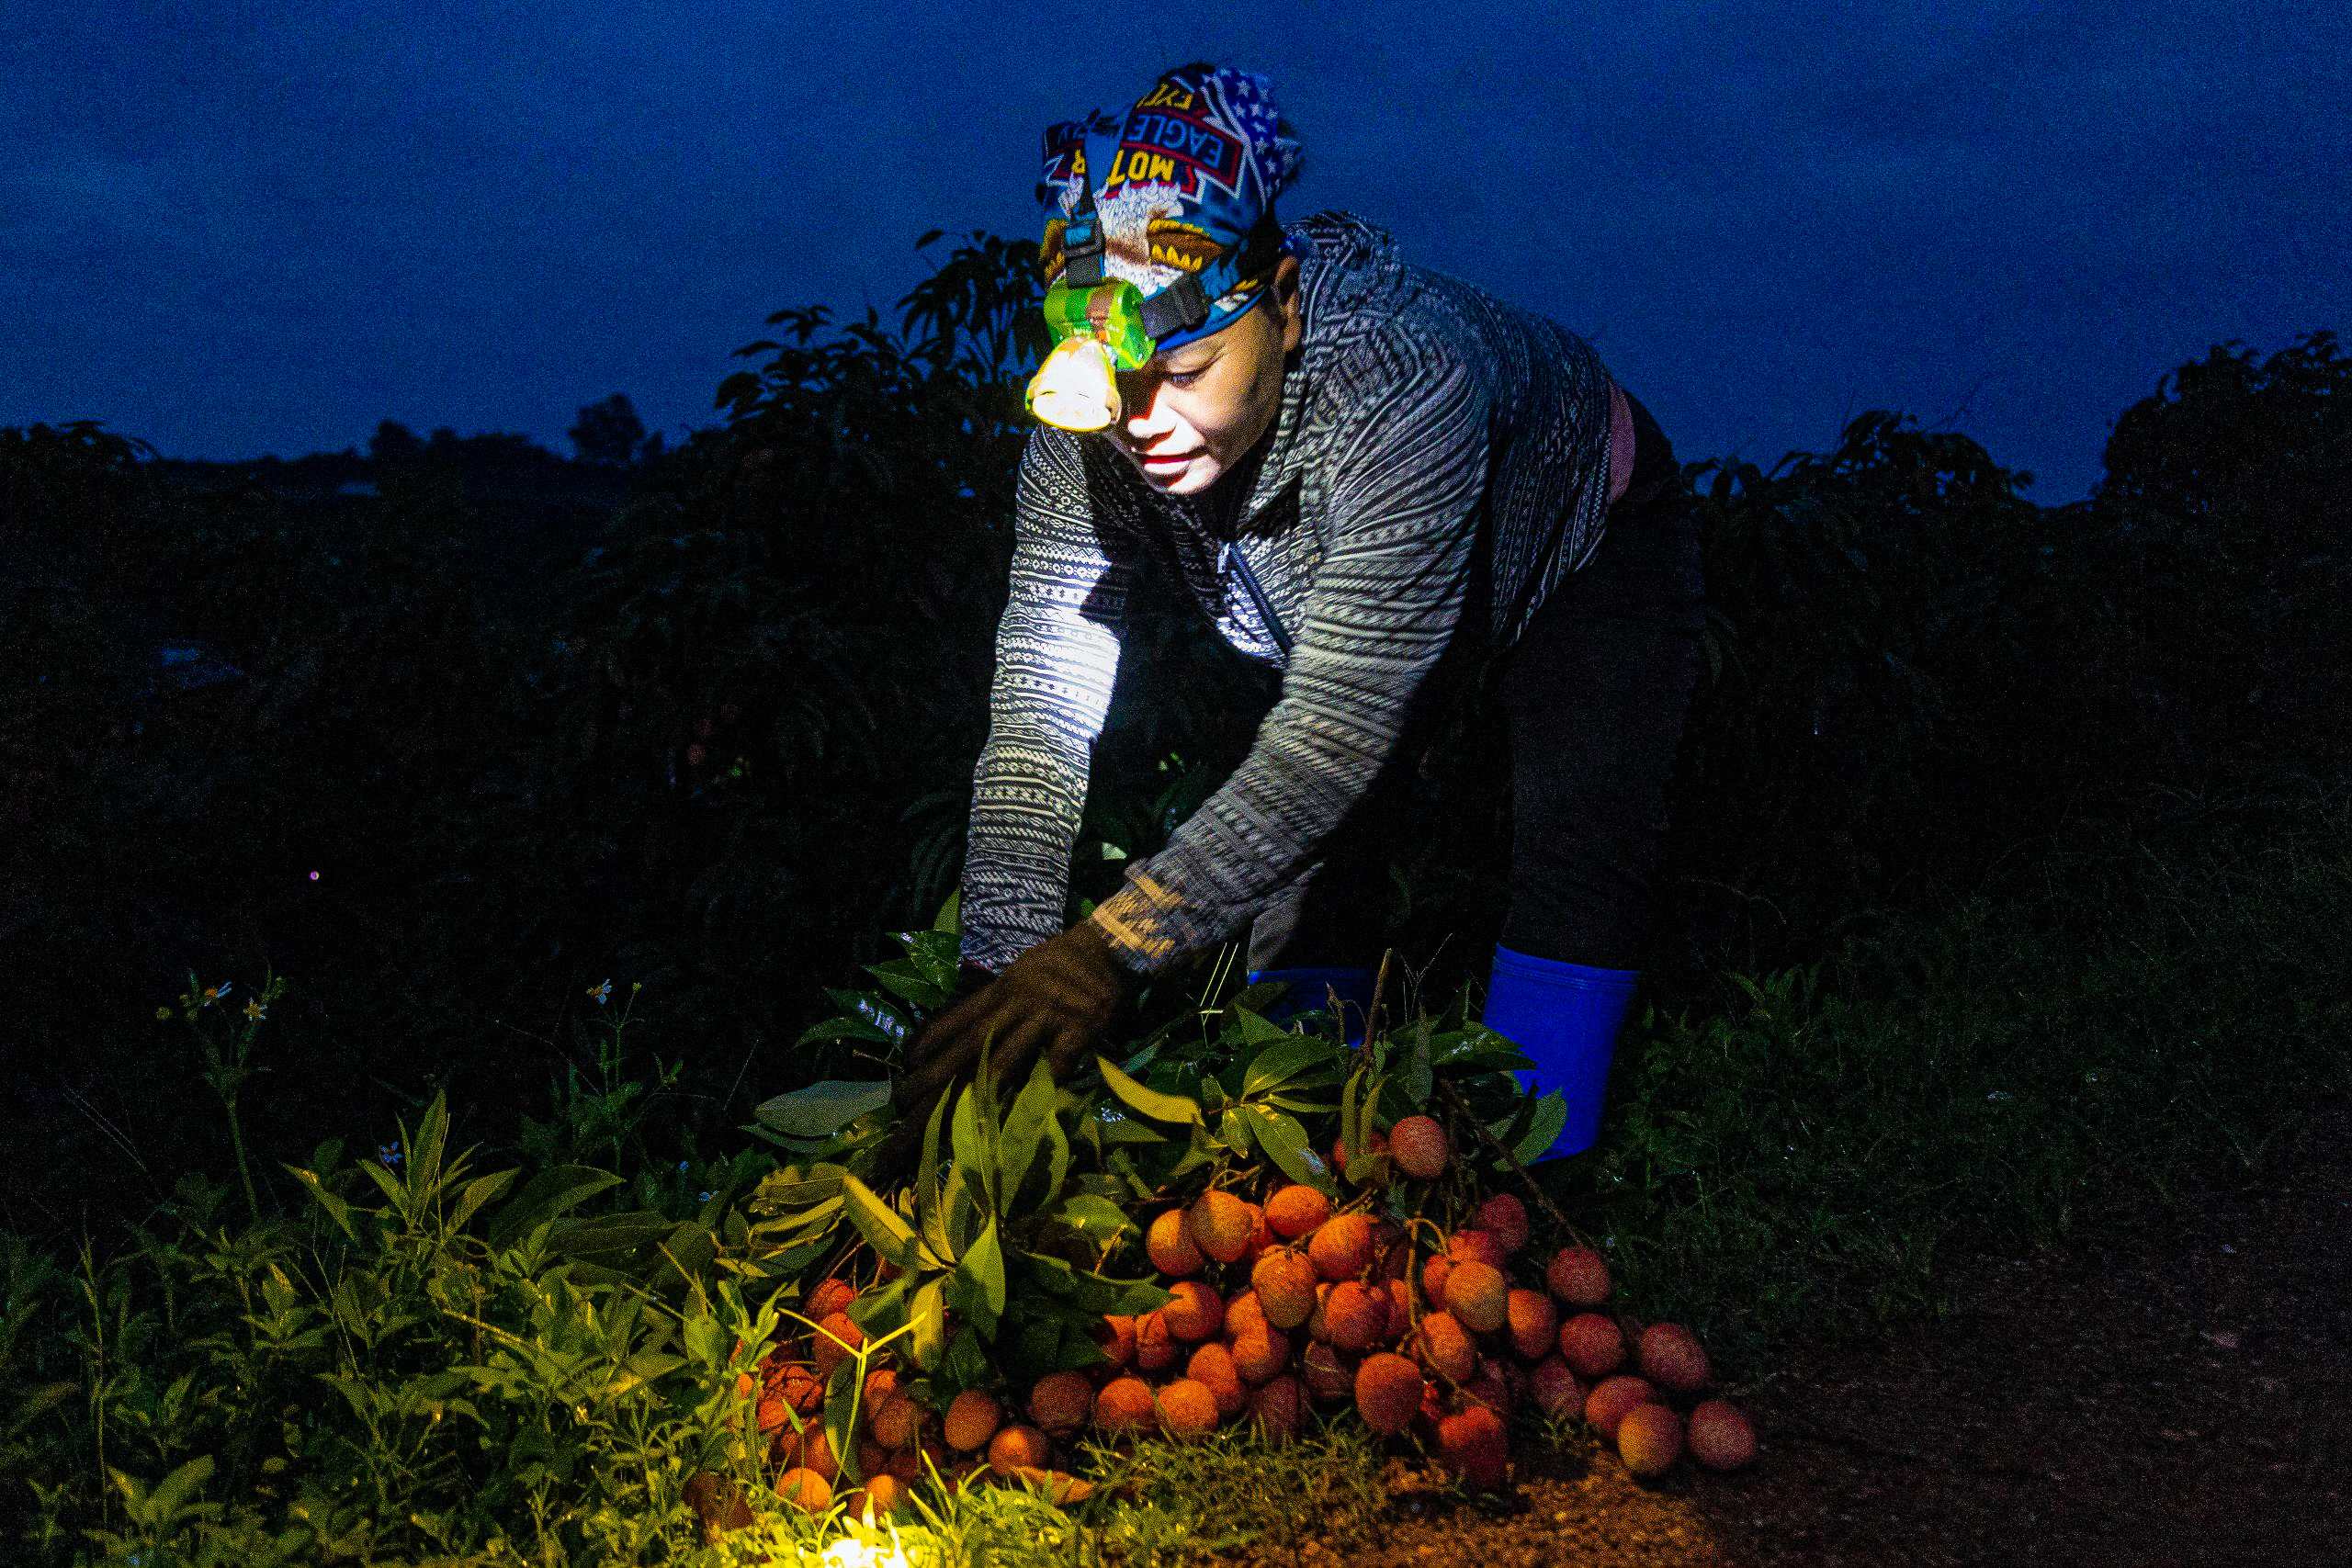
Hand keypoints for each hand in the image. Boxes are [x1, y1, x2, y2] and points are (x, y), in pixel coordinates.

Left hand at [867, 923, 1139, 1190]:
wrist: (1111, 946)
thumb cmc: (1062, 963)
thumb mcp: (1021, 974)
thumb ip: (996, 1001)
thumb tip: (962, 1031)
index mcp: (1000, 992)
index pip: (955, 1021)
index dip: (926, 1047)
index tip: (901, 1073)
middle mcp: (1016, 1005)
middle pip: (967, 1048)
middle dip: (932, 1080)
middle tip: (902, 1107)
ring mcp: (1047, 1018)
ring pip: (1005, 1060)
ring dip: (973, 1093)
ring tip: (950, 1122)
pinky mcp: (1079, 1030)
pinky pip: (1059, 1063)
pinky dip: (1044, 1085)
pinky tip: (1028, 1112)